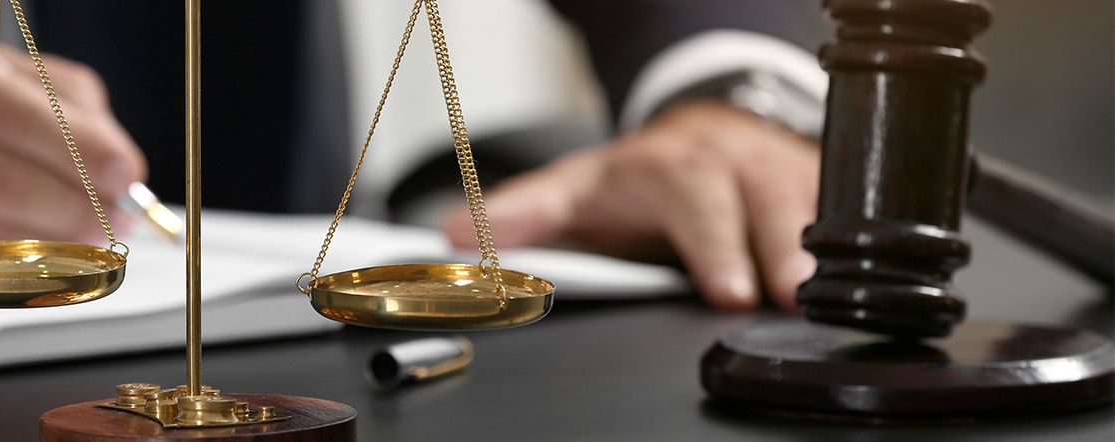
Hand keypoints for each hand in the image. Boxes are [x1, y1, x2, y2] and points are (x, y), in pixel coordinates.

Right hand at [0, 32, 146, 283]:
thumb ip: (44, 96)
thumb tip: (113, 149)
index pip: (10, 111)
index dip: (79, 147)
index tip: (125, 170)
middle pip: (4, 180)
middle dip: (79, 206)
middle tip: (118, 216)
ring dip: (55, 246)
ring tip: (92, 241)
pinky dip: (14, 272)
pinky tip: (42, 263)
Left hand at [442, 102, 818, 309]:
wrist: (700, 136)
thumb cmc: (636, 178)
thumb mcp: (572, 189)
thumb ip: (520, 214)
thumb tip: (454, 234)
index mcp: (673, 165)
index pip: (696, 198)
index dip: (715, 244)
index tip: (727, 290)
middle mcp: (733, 164)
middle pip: (768, 201)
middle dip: (780, 250)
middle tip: (787, 299)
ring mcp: (782, 175)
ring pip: (814, 207)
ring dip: (823, 255)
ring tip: (824, 302)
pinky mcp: (819, 191)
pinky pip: (845, 219)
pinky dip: (853, 250)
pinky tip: (857, 288)